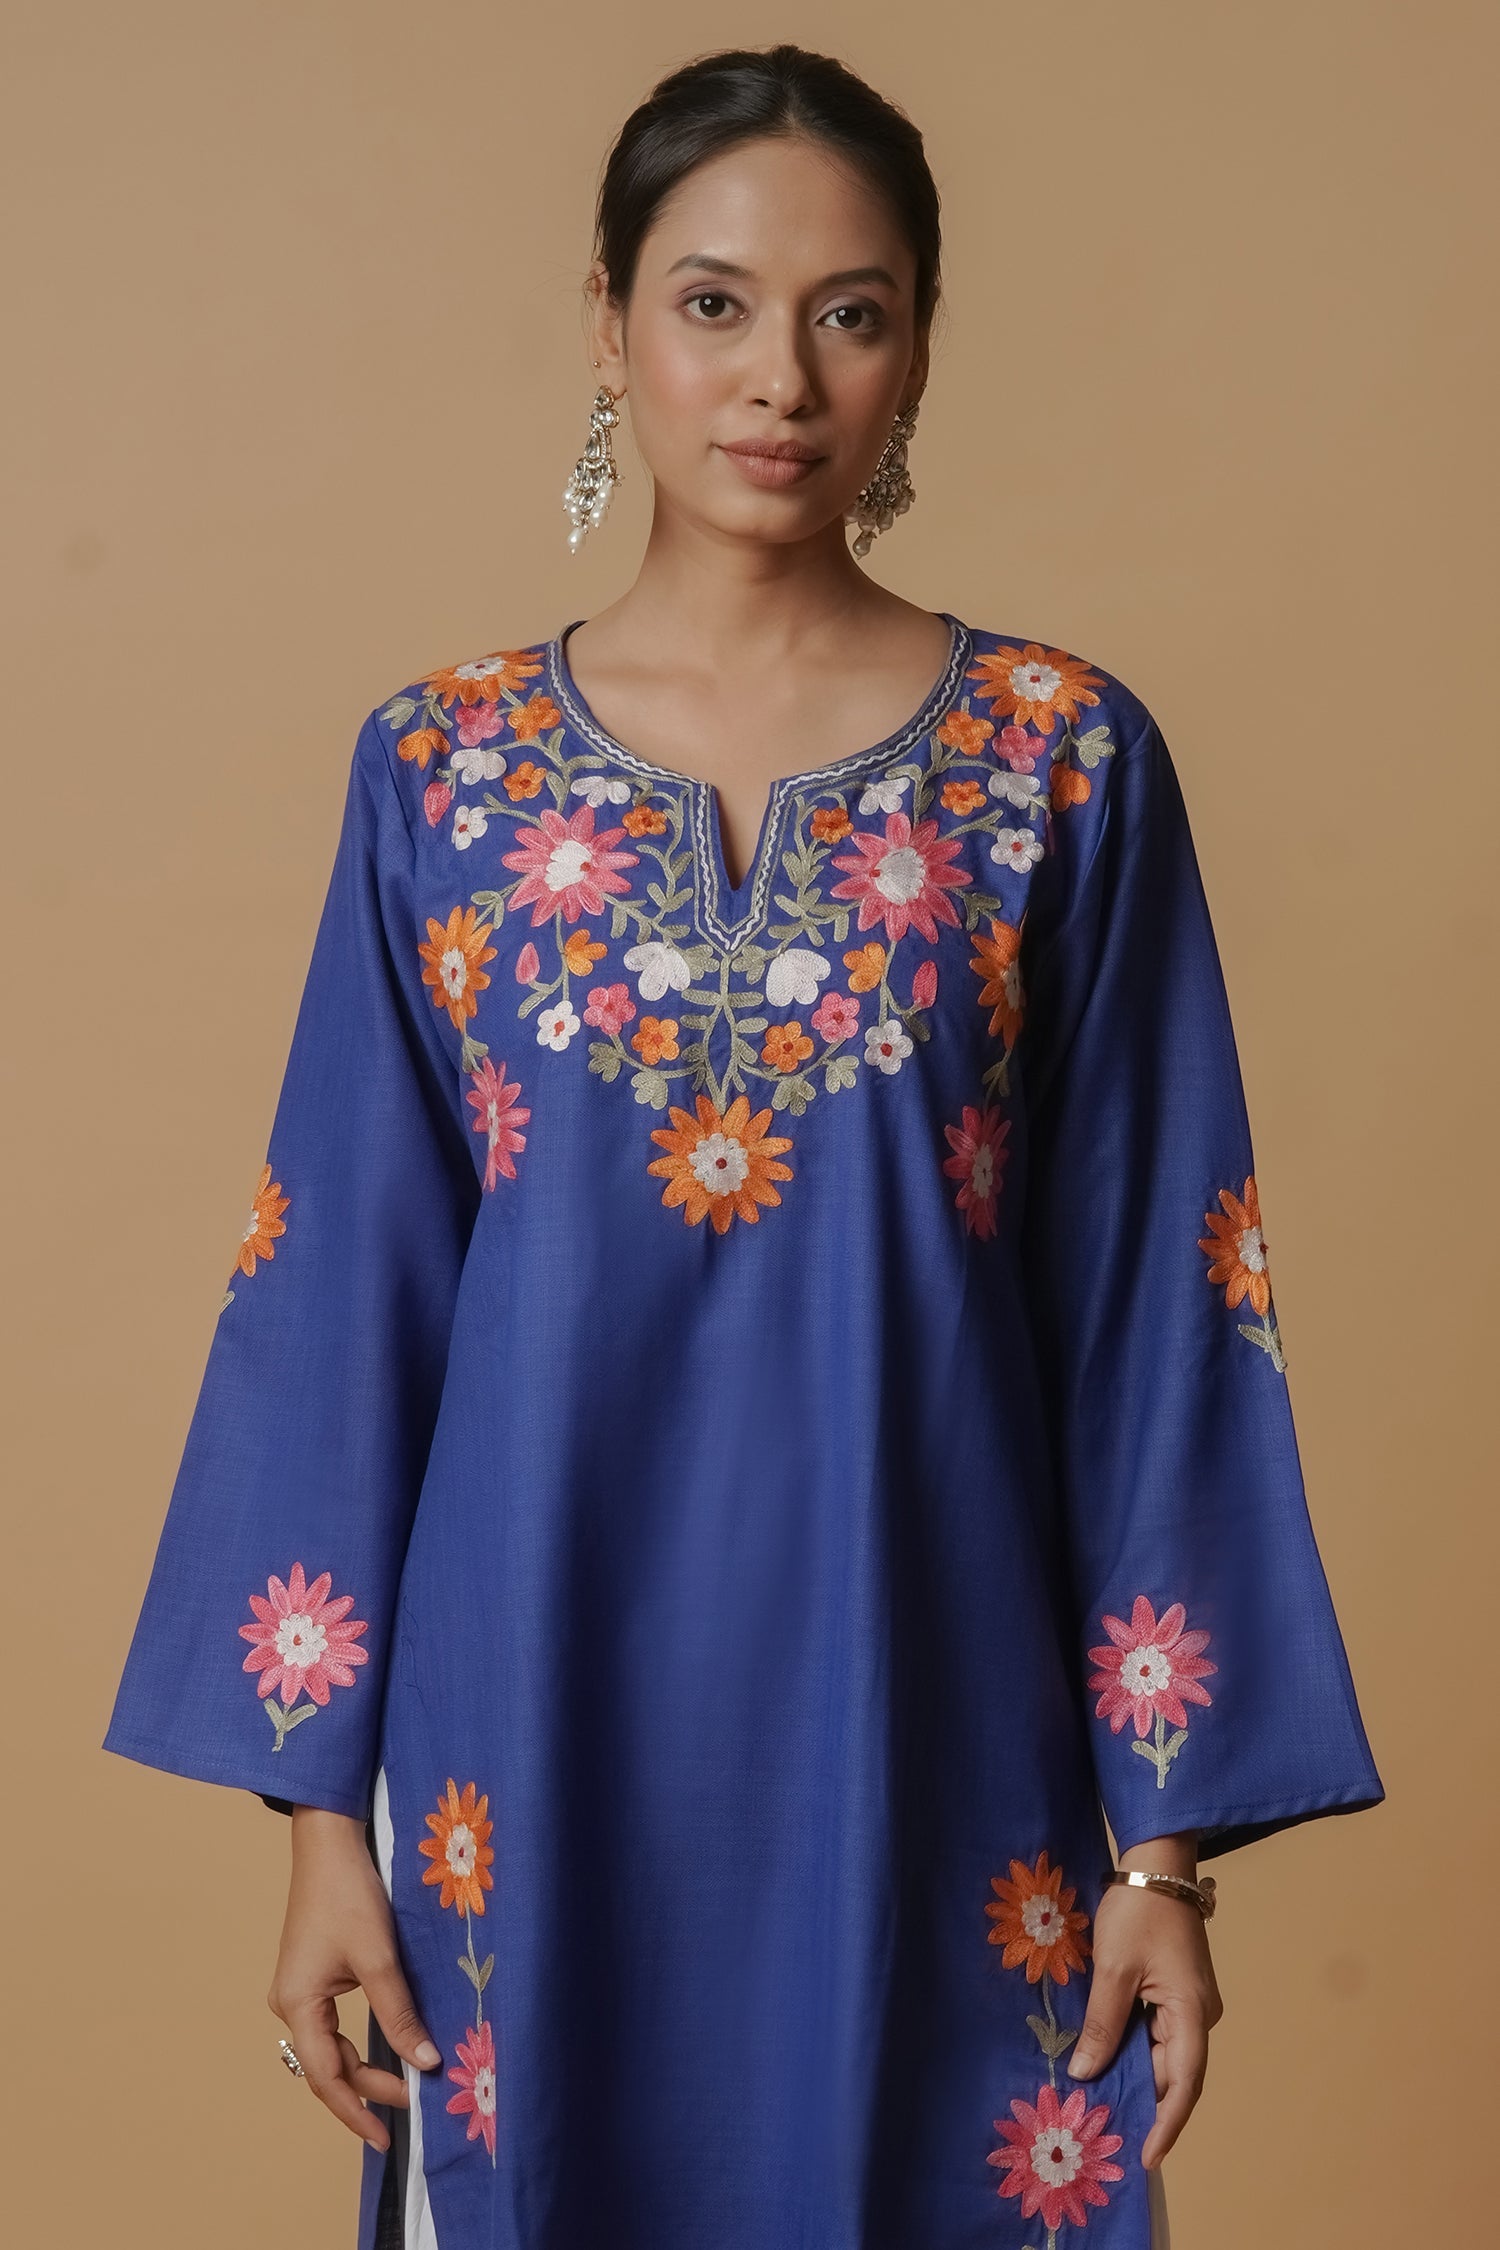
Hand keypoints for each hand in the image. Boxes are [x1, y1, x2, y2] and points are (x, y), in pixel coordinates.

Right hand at [267, 1805, 442, 2151]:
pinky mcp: (313, 1975)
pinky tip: (387, 2052)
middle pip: (328, 2065)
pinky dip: (361, 2043)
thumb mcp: (379, 1958)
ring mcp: (299, 1989)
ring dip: (365, 2068)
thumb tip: (425, 2063)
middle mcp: (290, 2003)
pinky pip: (334, 2025)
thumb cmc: (349, 1894)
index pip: (327, 2077)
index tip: (388, 2137)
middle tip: (411, 2109)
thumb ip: (400, 2014)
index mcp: (297, 2004)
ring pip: (332, 2047)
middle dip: (368, 2090)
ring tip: (403, 2089)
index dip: (357, 2110)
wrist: (330, 1841)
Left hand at [1066, 1837, 1222, 2167]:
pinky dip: (1134, 2048)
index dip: (1166, 2124)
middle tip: (1105, 2129)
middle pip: (1173, 2071)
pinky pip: (1157, 2030)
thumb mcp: (1113, 1969)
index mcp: (1191, 2012)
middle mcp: (1198, 2014)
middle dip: (1143, 2101)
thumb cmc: (1138, 1912)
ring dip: (1135, 2073)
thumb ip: (1103, 2024)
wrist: (1156, 1863)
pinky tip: (1105, 2058)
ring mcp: (1188, 2001)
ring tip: (1100, 2100)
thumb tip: (1085, 2073)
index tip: (1146, 2156)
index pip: (1183, 2084)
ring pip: (1162, 2052)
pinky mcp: (1175, 1988)